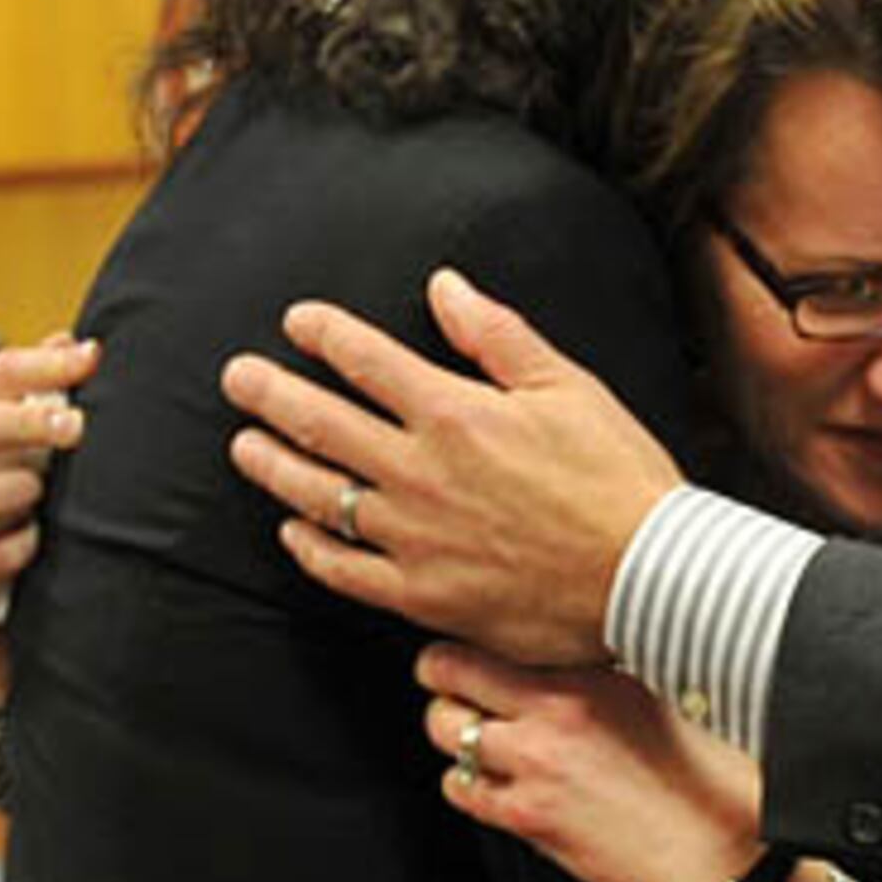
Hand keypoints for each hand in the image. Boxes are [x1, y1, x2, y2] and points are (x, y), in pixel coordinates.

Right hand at [0, 334, 96, 694]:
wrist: (3, 612)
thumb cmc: (22, 510)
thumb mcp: (37, 455)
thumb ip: (51, 403)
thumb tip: (78, 344)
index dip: (42, 364)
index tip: (92, 359)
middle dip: (15, 420)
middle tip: (73, 426)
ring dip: (0, 490)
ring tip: (38, 490)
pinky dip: (1, 553)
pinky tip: (34, 543)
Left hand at [222, 269, 680, 667]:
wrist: (646, 577)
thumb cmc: (617, 476)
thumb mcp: (566, 386)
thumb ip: (495, 336)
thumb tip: (443, 286)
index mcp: (455, 412)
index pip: (365, 360)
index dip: (324, 335)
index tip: (297, 322)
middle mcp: (419, 473)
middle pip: (320, 424)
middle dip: (269, 394)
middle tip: (235, 378)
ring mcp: (413, 538)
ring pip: (318, 497)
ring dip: (274, 467)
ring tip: (244, 447)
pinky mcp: (421, 595)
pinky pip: (344, 570)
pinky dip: (310, 549)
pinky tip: (293, 533)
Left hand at [420, 642, 759, 881]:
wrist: (709, 847)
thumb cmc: (696, 775)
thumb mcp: (651, 696)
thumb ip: (595, 674)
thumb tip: (557, 658)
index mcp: (589, 674)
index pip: (495, 635)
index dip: (472, 640)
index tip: (469, 650)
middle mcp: (556, 711)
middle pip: (449, 671)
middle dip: (439, 676)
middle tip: (445, 683)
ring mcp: (535, 764)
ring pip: (443, 729)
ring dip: (451, 732)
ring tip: (471, 737)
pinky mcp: (526, 815)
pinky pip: (460, 789)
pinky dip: (466, 784)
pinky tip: (491, 784)